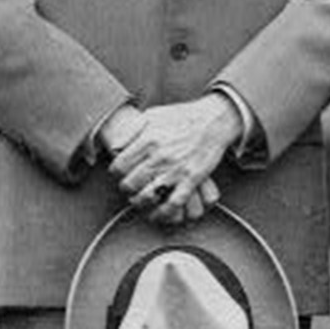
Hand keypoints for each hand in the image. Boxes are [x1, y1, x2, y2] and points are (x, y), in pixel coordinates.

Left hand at [108, 94, 241, 224]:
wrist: (214, 120)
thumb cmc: (183, 116)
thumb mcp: (153, 114)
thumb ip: (130, 129)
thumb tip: (114, 146)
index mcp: (148, 141)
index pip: (119, 166)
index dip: (116, 172)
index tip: (120, 173)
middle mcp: (159, 157)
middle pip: (130, 183)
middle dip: (126, 188)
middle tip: (129, 187)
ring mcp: (176, 170)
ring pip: (147, 196)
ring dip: (139, 202)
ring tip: (139, 200)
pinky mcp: (192, 179)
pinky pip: (173, 203)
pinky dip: (163, 213)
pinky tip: (157, 214)